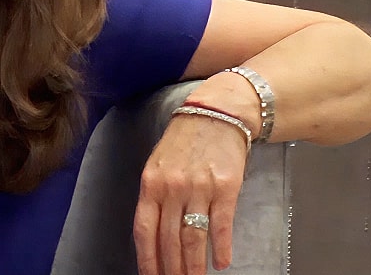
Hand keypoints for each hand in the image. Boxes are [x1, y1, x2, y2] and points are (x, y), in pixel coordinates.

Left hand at [133, 113, 248, 274]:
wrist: (217, 111)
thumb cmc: (186, 140)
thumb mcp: (159, 163)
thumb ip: (155, 196)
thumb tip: (154, 234)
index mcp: (151, 183)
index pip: (145, 230)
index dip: (147, 259)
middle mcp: (172, 188)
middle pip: (169, 240)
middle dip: (172, 269)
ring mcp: (199, 188)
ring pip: (193, 237)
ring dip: (194, 266)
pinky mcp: (225, 187)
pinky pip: (221, 225)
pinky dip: (222, 248)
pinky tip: (222, 262)